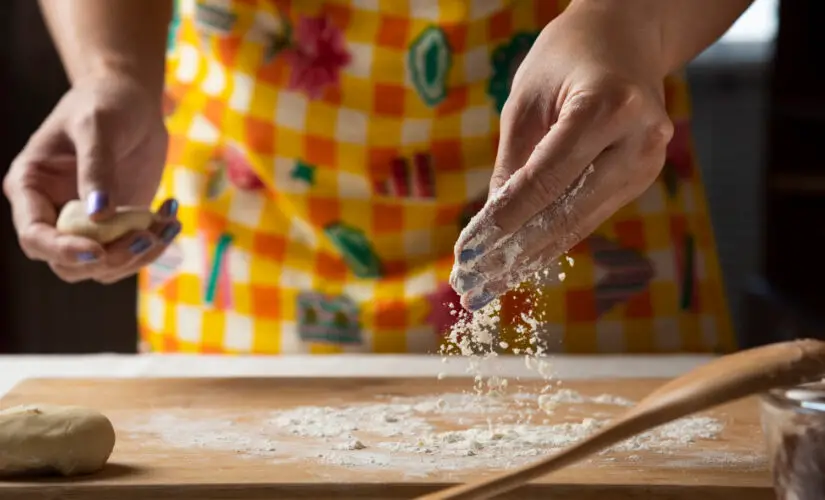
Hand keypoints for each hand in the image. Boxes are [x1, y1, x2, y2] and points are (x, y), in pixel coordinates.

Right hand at [3, 72, 178, 283]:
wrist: (132, 100)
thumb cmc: (106, 103)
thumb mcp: (98, 127)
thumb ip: (97, 168)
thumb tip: (98, 216)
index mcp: (31, 187)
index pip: (35, 236)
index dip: (62, 251)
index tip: (99, 252)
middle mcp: (54, 212)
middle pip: (69, 263)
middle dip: (109, 259)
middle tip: (147, 238)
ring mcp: (87, 223)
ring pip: (104, 266)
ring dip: (139, 257)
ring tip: (167, 224)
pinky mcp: (118, 225)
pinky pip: (131, 252)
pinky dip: (155, 243)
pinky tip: (171, 216)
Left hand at [451, 2, 673, 310]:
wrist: (626, 39)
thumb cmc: (567, 57)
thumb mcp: (525, 101)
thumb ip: (512, 163)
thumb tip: (492, 224)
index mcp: (609, 108)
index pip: (546, 180)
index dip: (505, 221)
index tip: (468, 253)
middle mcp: (639, 141)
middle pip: (567, 212)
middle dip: (514, 252)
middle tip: (472, 285)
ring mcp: (647, 163)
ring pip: (579, 223)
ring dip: (530, 256)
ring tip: (487, 285)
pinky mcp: (641, 178)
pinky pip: (588, 215)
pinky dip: (552, 240)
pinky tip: (520, 263)